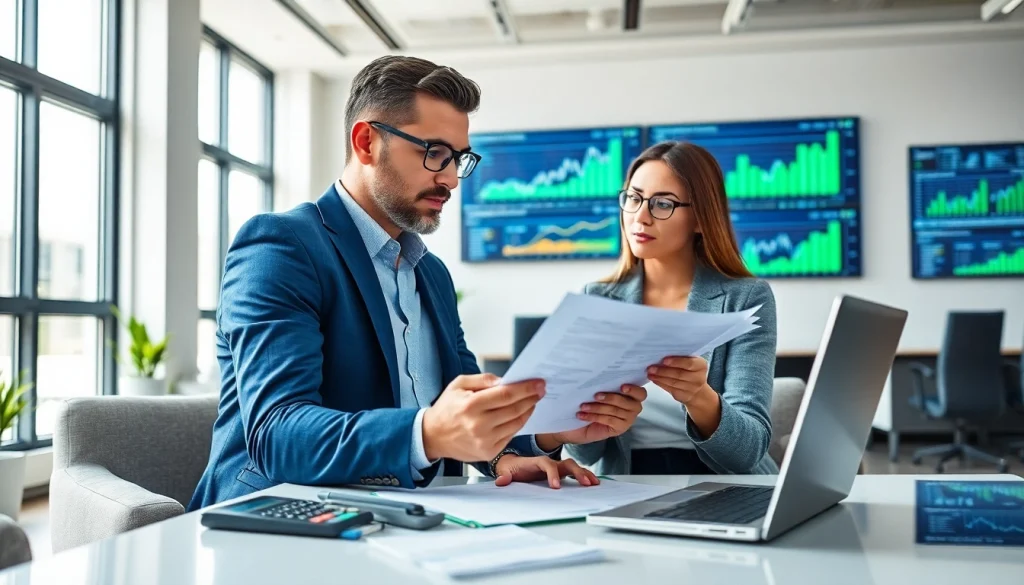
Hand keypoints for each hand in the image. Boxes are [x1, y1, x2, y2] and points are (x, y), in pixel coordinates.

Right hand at [422, 374, 544, 462]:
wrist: (433, 436)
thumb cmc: (447, 408)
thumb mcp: (459, 385)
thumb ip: (483, 380)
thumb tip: (506, 380)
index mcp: (470, 405)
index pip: (506, 395)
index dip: (525, 388)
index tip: (539, 383)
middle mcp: (478, 425)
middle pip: (515, 409)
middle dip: (531, 398)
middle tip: (541, 390)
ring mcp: (485, 441)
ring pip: (516, 423)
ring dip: (528, 410)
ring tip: (533, 400)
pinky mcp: (489, 452)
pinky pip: (511, 435)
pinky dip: (519, 423)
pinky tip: (521, 414)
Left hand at [494, 455, 599, 488]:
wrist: (513, 465)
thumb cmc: (510, 469)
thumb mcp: (505, 472)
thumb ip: (504, 476)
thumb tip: (501, 481)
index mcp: (536, 462)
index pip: (547, 464)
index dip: (552, 473)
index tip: (556, 486)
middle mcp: (549, 463)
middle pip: (566, 463)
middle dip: (577, 472)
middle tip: (585, 483)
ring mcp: (556, 468)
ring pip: (573, 467)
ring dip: (584, 474)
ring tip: (594, 483)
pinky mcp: (560, 474)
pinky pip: (574, 474)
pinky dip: (584, 477)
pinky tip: (594, 483)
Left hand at [537, 384, 647, 449]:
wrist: (578, 423)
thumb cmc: (590, 402)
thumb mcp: (597, 390)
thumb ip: (604, 384)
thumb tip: (599, 372)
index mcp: (631, 395)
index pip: (640, 393)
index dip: (634, 389)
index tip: (622, 386)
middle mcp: (633, 407)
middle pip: (628, 402)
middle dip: (611, 398)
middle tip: (596, 395)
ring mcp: (628, 419)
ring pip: (615, 411)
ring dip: (597, 407)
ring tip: (583, 405)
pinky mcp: (620, 428)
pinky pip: (609, 420)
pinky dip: (594, 416)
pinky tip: (582, 415)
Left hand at [647, 356, 710, 405]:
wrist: (697, 390)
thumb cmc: (690, 371)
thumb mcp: (690, 361)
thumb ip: (680, 357)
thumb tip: (662, 352)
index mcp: (701, 365)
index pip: (689, 363)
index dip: (676, 362)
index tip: (664, 360)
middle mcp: (698, 378)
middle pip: (679, 374)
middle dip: (663, 370)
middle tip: (651, 367)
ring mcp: (692, 389)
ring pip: (673, 383)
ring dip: (659, 377)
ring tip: (650, 373)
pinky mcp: (684, 396)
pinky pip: (670, 389)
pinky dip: (660, 383)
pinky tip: (654, 379)